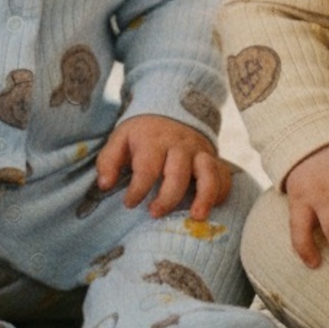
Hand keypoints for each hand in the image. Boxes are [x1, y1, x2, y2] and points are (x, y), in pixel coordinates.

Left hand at [96, 113, 233, 219]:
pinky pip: (224, 176)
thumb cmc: (143, 134)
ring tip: (196, 216)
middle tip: (154, 214)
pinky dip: (221, 192)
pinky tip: (210, 208)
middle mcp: (180, 145)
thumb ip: (108, 161)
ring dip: (204, 196)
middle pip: (178, 173)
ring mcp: (200, 152)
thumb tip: (104, 185)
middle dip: (167, 197)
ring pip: (208, 173)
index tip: (129, 203)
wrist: (172, 110)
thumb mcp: (120, 139)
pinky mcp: (214, 158)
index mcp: (154, 141)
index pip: (146, 168)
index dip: (137, 189)